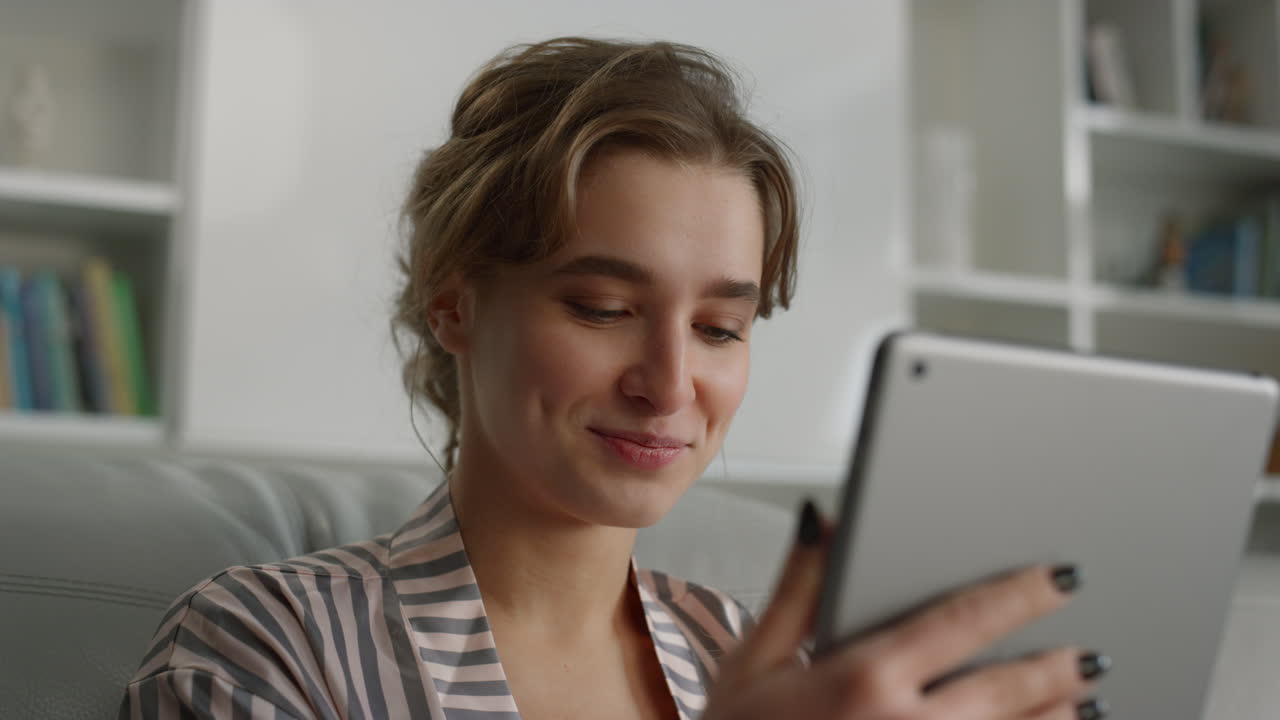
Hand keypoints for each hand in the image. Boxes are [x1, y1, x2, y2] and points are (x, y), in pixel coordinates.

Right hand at [703, 502, 1108, 719]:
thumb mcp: (755, 658)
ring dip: (1058, 719)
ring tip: (1087, 702)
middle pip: (1006, 690)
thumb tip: (822, 518)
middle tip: (1093, 653)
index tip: (1062, 579)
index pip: (964, 620)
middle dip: (1057, 668)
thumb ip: (799, 587)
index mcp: (864, 676)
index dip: (1022, 595)